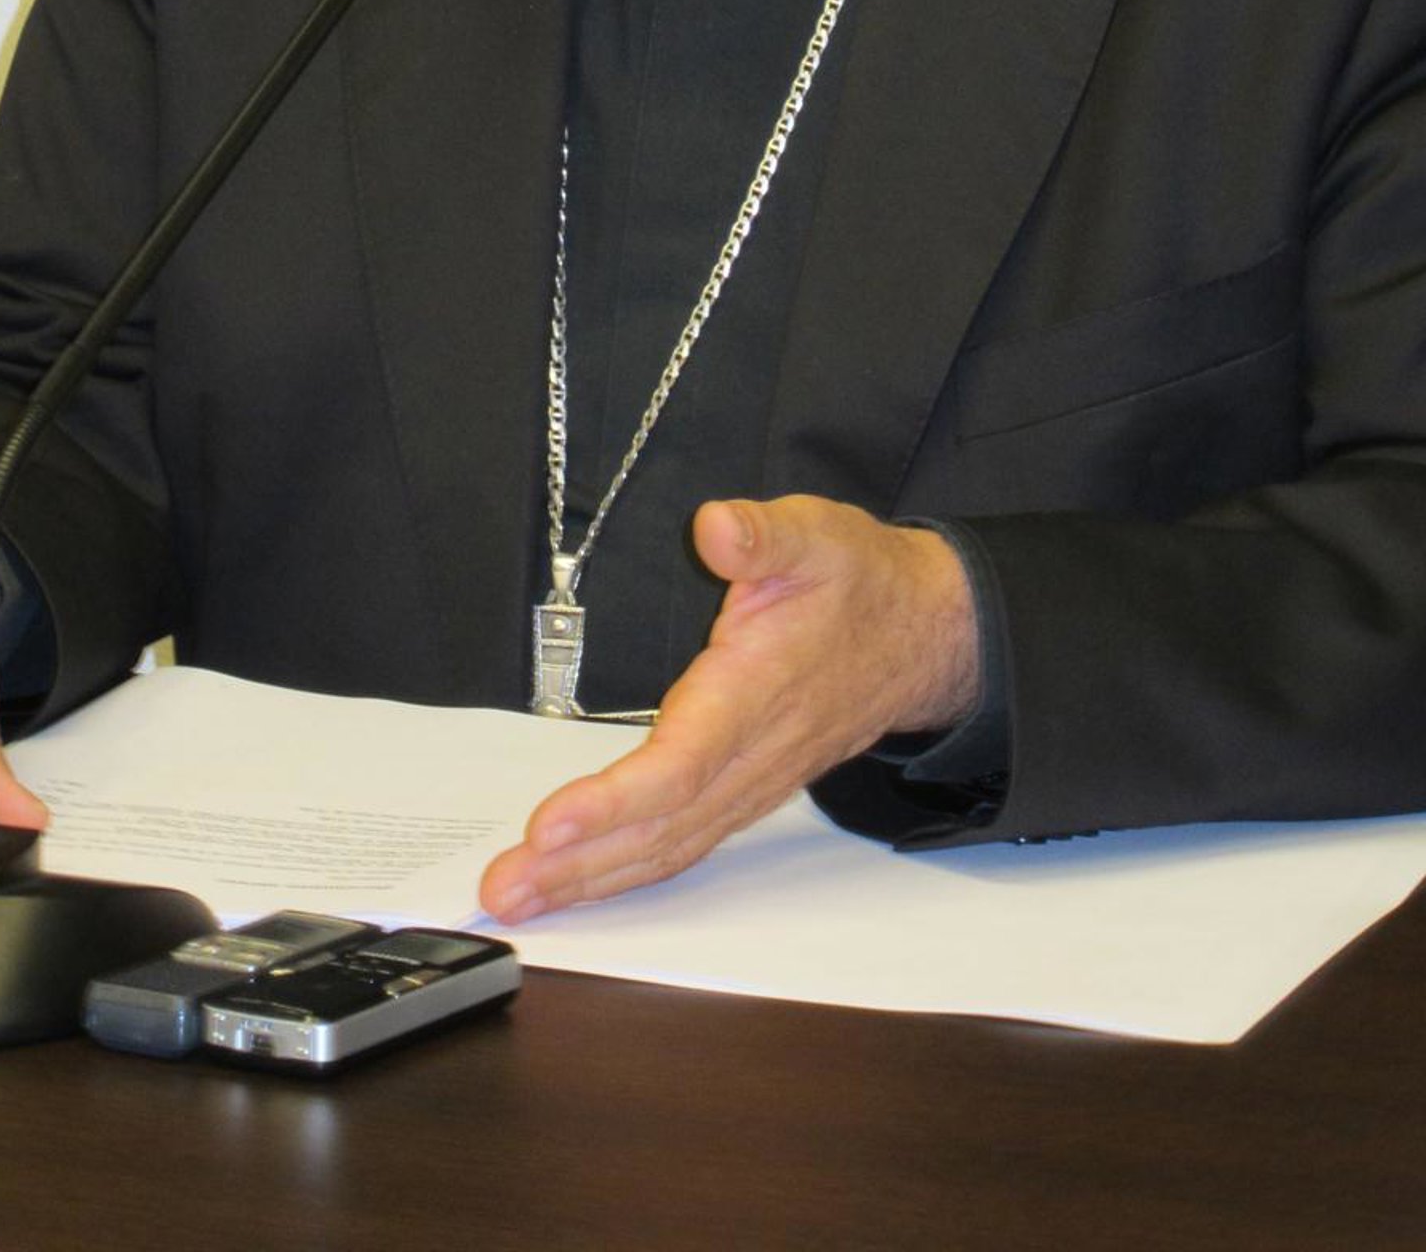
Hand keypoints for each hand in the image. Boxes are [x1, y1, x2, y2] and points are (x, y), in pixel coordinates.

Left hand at [480, 495, 980, 922]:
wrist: (922, 633)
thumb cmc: (858, 582)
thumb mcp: (816, 535)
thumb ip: (763, 535)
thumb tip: (716, 527)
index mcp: (756, 692)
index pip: (682, 762)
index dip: (615, 801)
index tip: (549, 825)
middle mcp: (750, 754)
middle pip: (660, 826)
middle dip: (578, 864)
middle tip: (504, 890)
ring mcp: (749, 783)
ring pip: (667, 847)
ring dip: (591, 880)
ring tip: (518, 897)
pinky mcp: (743, 790)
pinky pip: (680, 845)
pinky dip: (624, 872)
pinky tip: (577, 883)